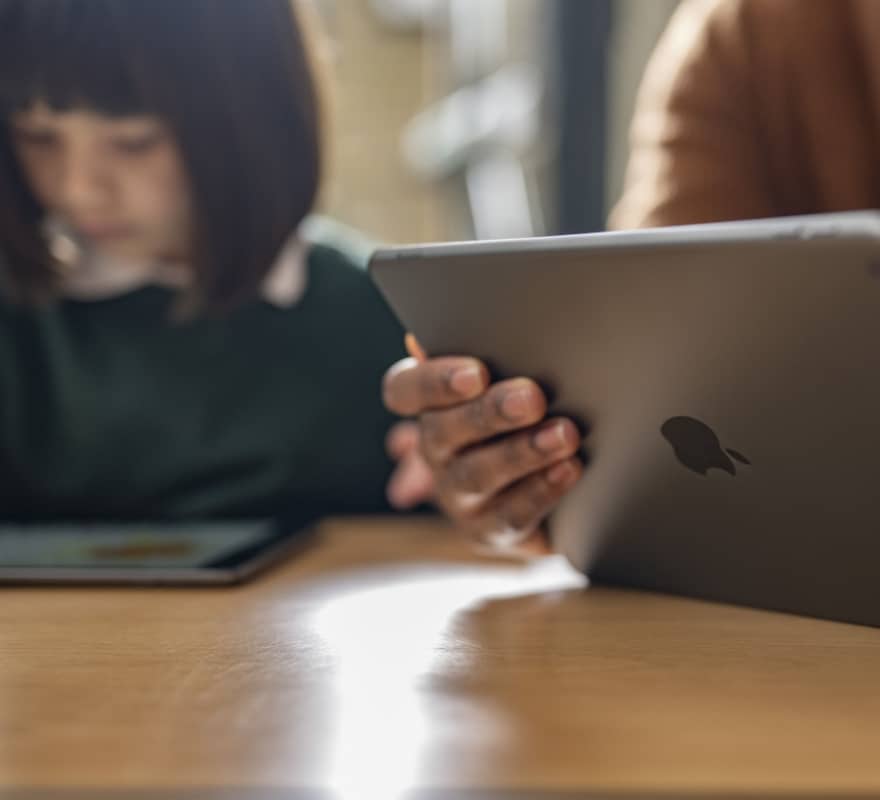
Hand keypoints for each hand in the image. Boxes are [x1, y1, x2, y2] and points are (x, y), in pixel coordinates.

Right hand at [383, 355, 583, 553]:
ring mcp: (457, 495)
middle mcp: (435, 450)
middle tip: (532, 398)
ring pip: (477, 474)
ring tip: (565, 434)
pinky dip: (541, 490)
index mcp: (429, 405)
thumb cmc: (521, 415)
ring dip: (522, 452)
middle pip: (443, 431)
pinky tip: (569, 469)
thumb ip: (494, 354)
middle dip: (489, 413)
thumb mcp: (505, 381)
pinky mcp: (488, 530)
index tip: (475, 373)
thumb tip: (454, 331)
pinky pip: (509, 514)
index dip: (433, 382)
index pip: (403, 390)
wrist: (545, 490)